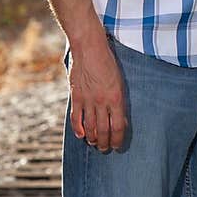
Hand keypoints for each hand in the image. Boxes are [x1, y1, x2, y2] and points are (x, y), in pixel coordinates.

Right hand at [68, 30, 127, 151]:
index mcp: (116, 98)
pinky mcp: (76, 96)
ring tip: (94, 144)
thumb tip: (120, 119)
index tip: (117, 146)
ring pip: (90, 127)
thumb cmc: (107, 62)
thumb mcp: (119, 81)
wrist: (89, 47)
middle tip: (105, 149)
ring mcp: (88, 100)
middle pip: (104, 131)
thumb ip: (119, 100)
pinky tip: (81, 135)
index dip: (118, 140)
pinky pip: (76, 118)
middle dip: (105, 143)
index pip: (118, 127)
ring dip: (93, 139)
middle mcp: (102, 102)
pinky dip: (78, 129)